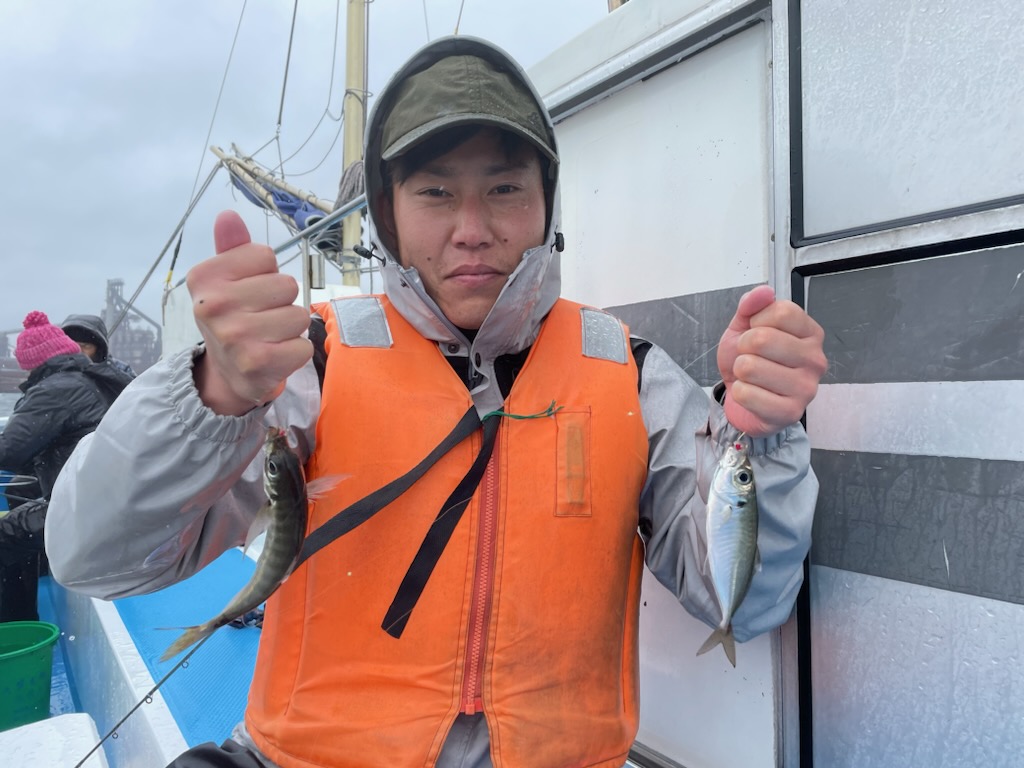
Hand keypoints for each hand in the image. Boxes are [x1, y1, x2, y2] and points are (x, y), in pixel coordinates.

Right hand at [186, 211, 312, 414]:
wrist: (226, 373)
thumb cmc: (232, 317)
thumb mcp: (225, 280)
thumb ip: (232, 247)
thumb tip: (228, 216)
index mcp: (205, 277)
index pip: (266, 255)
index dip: (266, 273)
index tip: (248, 290)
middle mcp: (214, 305)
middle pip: (287, 284)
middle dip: (281, 301)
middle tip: (260, 316)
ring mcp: (235, 336)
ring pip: (299, 315)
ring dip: (290, 327)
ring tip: (268, 336)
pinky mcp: (258, 362)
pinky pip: (304, 346)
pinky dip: (295, 352)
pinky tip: (274, 355)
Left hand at [716, 285, 826, 437]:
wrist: (744, 399)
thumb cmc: (751, 360)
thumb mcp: (745, 326)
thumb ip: (752, 305)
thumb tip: (764, 291)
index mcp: (810, 333)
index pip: (782, 311)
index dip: (757, 321)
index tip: (756, 331)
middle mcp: (815, 359)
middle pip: (763, 338)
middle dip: (743, 347)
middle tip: (749, 357)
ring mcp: (806, 388)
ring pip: (751, 367)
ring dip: (740, 371)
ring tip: (751, 376)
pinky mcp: (791, 412)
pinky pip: (747, 394)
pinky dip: (739, 393)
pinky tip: (752, 394)